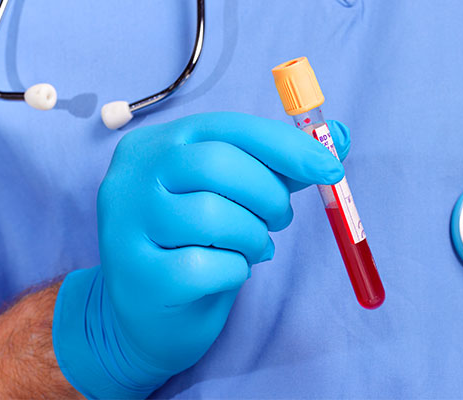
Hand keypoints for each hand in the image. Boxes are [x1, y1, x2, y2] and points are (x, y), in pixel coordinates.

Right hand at [53, 112, 350, 398]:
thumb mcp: (230, 196)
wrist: (147, 314)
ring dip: (253, 236)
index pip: (227, 127)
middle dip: (268, 194)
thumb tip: (336, 137)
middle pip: (217, 165)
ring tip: (253, 247)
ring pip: (213, 216)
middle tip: (280, 218)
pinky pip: (207, 266)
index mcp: (155, 145)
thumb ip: (277, 166)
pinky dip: (234, 270)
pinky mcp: (138, 275)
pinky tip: (228, 272)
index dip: (285, 146)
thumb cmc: (193, 243)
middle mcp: (131, 178)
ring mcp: (126, 226)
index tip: (329, 168)